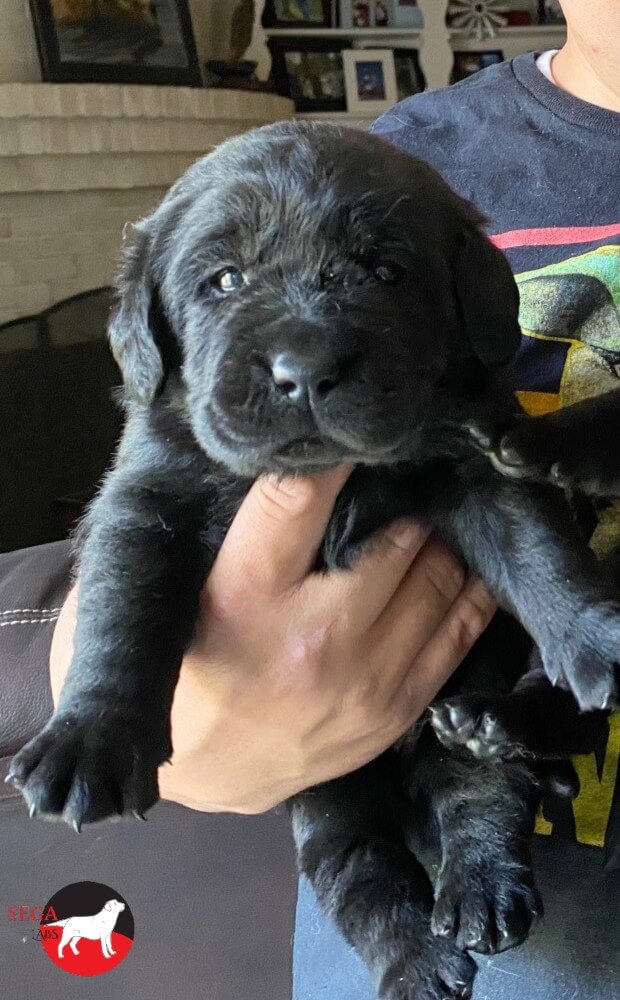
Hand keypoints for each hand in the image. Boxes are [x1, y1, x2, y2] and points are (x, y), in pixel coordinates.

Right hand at [50, 467, 495, 813]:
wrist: (204, 767)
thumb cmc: (193, 660)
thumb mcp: (189, 586)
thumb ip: (241, 529)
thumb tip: (302, 462)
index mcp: (245, 592)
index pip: (300, 495)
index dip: (338, 452)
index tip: (360, 429)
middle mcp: (313, 634)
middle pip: (396, 535)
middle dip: (408, 497)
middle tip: (412, 475)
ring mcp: (364, 679)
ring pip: (438, 579)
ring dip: (442, 541)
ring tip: (437, 517)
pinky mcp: (396, 710)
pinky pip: (458, 632)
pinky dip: (468, 590)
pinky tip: (463, 564)